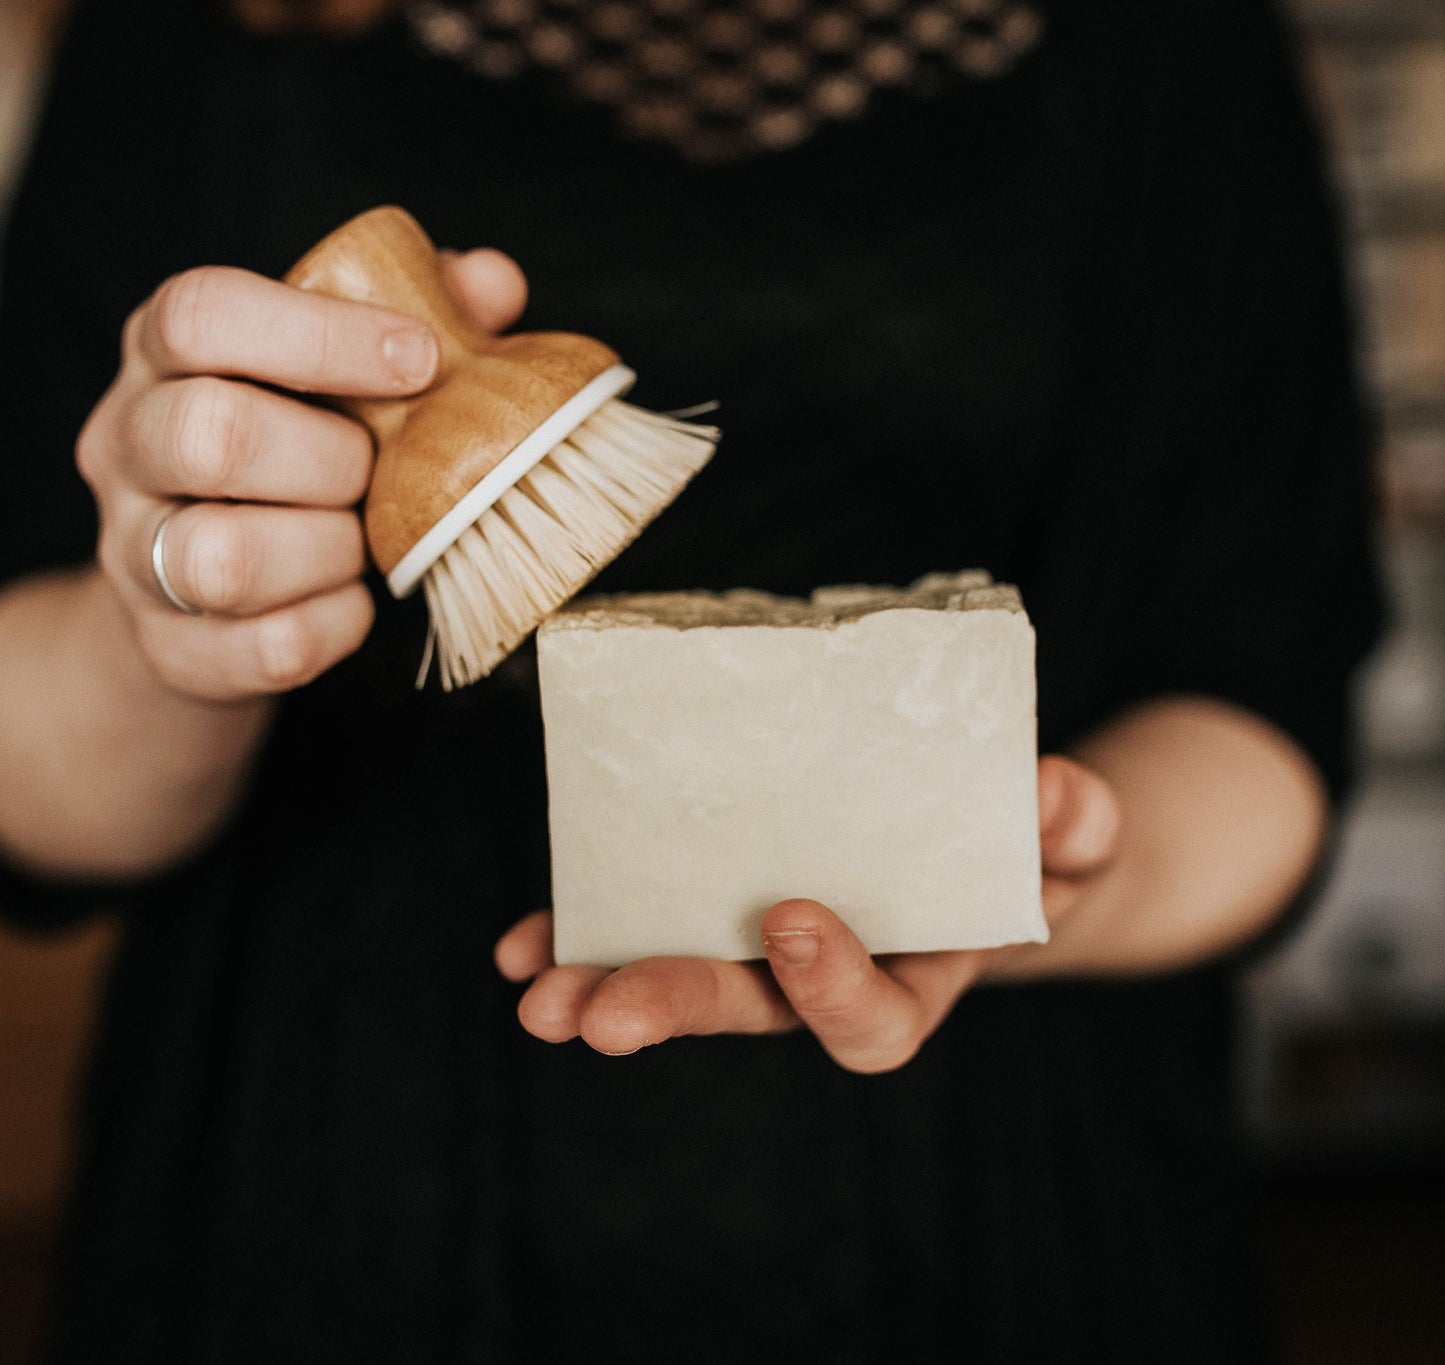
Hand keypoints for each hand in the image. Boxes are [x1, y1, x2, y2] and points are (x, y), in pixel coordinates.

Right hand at [75, 249, 526, 701]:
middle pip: (210, 434)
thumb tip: (494, 282)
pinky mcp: (171, 647)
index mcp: (165, 354)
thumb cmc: (296, 451)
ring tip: (361, 539)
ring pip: (225, 557)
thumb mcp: (342, 370)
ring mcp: (133, 553)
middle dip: (334, 459)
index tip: (420, 357)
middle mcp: (126, 445)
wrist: (210, 594)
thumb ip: (420, 313)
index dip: (323, 332)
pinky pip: (271, 645)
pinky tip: (351, 598)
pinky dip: (339, 625)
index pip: (202, 313)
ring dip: (330, 551)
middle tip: (379, 471)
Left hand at [495, 755, 1122, 1072]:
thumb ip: (1074, 828)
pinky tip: (519, 947)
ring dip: (601, 984)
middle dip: (670, 1008)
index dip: (832, 986)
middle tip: (593, 1017)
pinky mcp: (717, 902)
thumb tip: (1054, 792)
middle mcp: (828, 978)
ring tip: (534, 992)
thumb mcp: (1071, 837)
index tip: (795, 917)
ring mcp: (764, 947)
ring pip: (680, 978)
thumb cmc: (1025, 847)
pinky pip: (643, 926)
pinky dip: (579, 935)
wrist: (973, 844)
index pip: (873, 1024)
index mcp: (915, 980)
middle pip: (749, 1013)